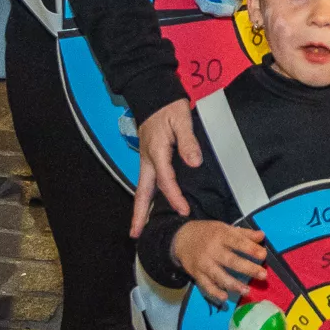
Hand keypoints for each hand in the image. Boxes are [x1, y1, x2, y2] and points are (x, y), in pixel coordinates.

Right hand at [128, 99, 200, 234]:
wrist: (153, 96)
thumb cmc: (169, 107)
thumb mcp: (182, 120)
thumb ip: (188, 141)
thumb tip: (194, 163)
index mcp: (156, 152)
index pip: (165, 180)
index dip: (175, 197)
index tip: (184, 210)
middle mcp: (147, 160)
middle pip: (142, 191)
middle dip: (138, 213)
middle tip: (135, 234)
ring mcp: (146, 160)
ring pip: (143, 188)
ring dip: (141, 208)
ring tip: (139, 227)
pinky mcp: (149, 158)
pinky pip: (147, 182)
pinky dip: (147, 197)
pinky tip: (151, 207)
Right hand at [173, 219, 271, 304]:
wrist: (182, 238)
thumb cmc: (209, 233)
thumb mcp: (225, 228)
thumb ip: (244, 233)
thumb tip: (262, 236)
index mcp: (221, 235)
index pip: (237, 242)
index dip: (250, 249)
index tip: (263, 255)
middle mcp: (212, 250)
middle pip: (230, 261)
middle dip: (247, 268)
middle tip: (263, 275)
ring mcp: (203, 263)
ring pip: (219, 276)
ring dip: (233, 284)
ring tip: (247, 291)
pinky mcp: (196, 274)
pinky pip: (205, 285)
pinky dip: (214, 292)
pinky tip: (225, 297)